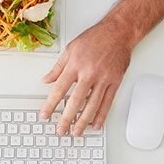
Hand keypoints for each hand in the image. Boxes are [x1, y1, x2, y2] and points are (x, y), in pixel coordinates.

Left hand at [40, 19, 134, 135]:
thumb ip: (58, 67)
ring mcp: (103, 79)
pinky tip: (96, 124)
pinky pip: (108, 102)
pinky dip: (101, 115)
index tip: (45, 115)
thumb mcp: (71, 48)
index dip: (51, 104)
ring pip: (92, 105)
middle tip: (61, 130)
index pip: (59, 89)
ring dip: (83, 121)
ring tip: (77, 132)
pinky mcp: (115, 82)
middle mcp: (89, 73)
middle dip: (66, 119)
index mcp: (75, 65)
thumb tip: (46, 80)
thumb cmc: (95, 38)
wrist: (118, 32)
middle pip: (76, 101)